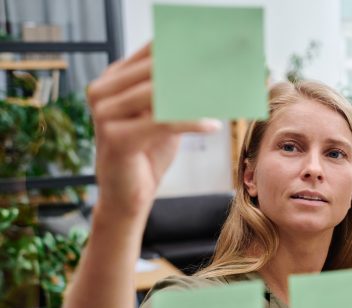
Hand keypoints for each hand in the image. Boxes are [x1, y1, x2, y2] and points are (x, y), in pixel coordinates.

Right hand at [87, 43, 221, 220]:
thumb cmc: (147, 152)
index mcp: (113, 77)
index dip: (184, 47)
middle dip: (193, 69)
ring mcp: (105, 112)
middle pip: (156, 69)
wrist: (127, 195)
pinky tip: (213, 125)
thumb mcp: (162, 114)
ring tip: (222, 95)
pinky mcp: (115, 136)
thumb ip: (175, 90)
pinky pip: (163, 122)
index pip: (152, 51)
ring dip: (195, 95)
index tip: (216, 45)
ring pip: (159, 94)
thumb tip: (210, 68)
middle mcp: (103, 90)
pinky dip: (192, 123)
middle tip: (225, 69)